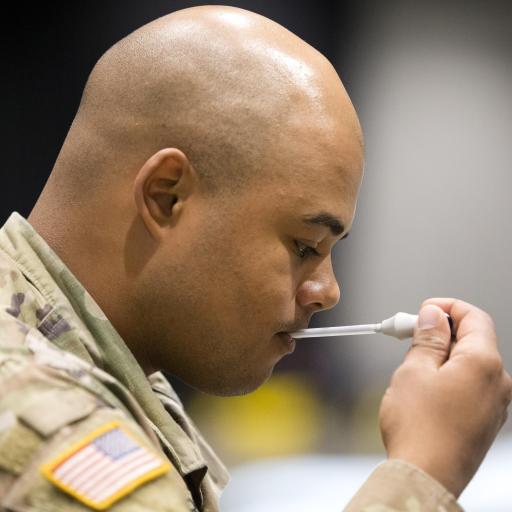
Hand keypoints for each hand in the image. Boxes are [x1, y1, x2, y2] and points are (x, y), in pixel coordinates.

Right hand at [379, 298, 511, 497]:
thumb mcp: (414, 370)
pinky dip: (450, 375)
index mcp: (483, 364)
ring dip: (443, 355)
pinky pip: (471, 385)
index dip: (447, 307)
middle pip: (473, 340)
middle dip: (441, 332)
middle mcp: (498, 382)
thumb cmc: (418, 426)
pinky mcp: (485, 420)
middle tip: (409, 335)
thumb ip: (428, 338)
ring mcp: (495, 404)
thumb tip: (433, 316)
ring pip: (470, 363)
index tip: (424, 310)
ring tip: (411, 364)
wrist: (425, 477)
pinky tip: (425, 386)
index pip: (474, 317)